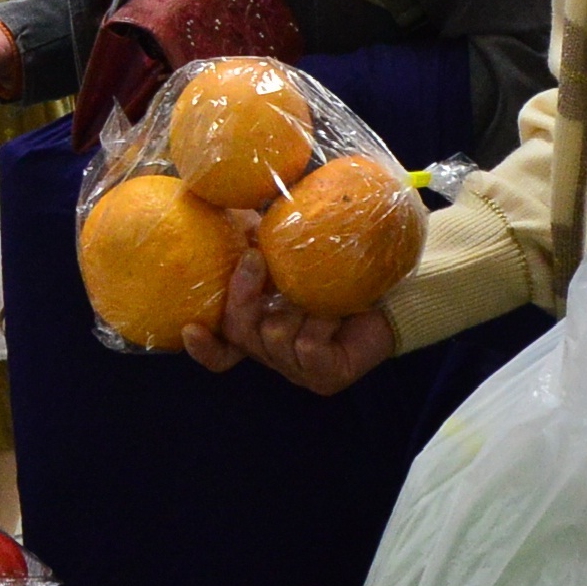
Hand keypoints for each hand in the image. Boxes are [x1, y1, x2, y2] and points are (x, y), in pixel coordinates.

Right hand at [182, 244, 399, 393]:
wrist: (395, 292)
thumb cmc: (337, 270)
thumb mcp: (290, 251)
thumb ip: (257, 239)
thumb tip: (228, 208)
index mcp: (260, 329)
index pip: (221, 350)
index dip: (203, 345)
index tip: (191, 327)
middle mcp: (274, 353)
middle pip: (240, 334)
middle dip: (243, 296)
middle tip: (256, 260)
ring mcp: (298, 370)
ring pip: (274, 338)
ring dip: (295, 304)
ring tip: (317, 287)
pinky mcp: (325, 377)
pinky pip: (307, 347)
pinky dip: (320, 321)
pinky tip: (339, 310)